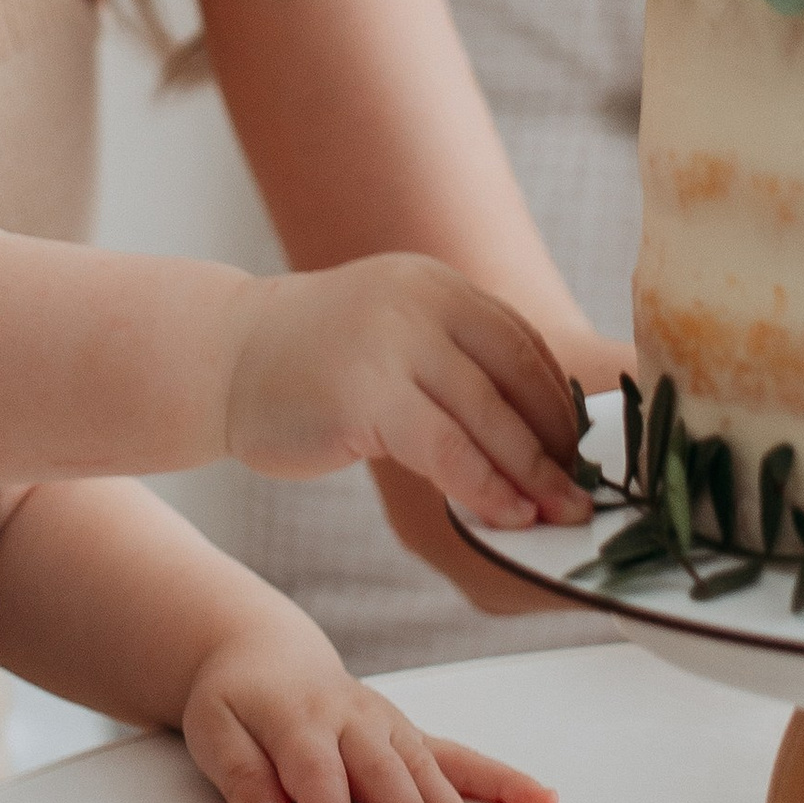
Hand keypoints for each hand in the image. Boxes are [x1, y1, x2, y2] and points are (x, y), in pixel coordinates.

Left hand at [181, 610, 557, 802]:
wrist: (262, 652)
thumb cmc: (236, 700)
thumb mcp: (213, 729)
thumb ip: (240, 775)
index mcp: (297, 717)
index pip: (315, 773)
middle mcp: (351, 718)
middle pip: (383, 772)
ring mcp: (386, 723)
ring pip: (427, 765)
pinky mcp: (408, 733)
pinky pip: (459, 754)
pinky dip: (499, 777)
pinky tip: (539, 799)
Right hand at [224, 255, 587, 526]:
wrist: (221, 357)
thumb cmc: (311, 364)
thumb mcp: (391, 334)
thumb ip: (451, 361)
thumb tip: (533, 430)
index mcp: (437, 286)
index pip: (523, 346)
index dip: (559, 406)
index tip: (579, 457)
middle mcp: (421, 302)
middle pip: (516, 381)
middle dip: (556, 447)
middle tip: (582, 498)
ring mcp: (392, 343)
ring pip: (488, 418)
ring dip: (531, 475)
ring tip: (557, 516)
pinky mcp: (365, 394)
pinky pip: (446, 450)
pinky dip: (484, 487)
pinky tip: (504, 516)